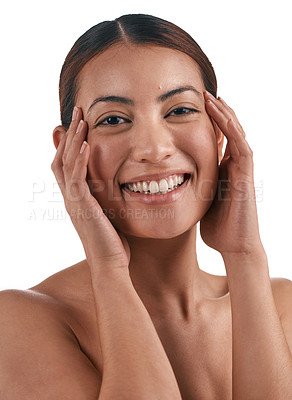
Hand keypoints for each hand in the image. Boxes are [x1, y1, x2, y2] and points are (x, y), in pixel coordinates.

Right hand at [51, 107, 129, 271]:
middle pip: (62, 157)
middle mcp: (71, 197)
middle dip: (69, 133)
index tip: (79, 123)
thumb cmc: (112, 242)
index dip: (69, 142)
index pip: (66, 163)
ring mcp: (74, 202)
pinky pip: (77, 179)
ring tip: (81, 118)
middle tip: (77, 111)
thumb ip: (105, 197)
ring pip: (66, 163)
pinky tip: (86, 143)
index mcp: (76, 197)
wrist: (110, 264)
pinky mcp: (83, 207)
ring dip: (73, 139)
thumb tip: (113, 186)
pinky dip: (80, 160)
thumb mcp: (108, 213)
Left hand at [200, 91, 263, 256]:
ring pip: (235, 132)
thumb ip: (193, 187)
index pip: (215, 138)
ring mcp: (240, 168)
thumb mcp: (199, 200)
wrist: (233, 245)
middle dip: (215, 111)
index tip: (190, 107)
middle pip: (226, 131)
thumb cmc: (216, 226)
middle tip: (202, 93)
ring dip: (223, 113)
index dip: (205, 122)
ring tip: (211, 96)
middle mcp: (232, 164)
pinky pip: (240, 145)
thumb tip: (173, 183)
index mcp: (221, 169)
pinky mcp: (245, 174)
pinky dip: (231, 128)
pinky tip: (221, 114)